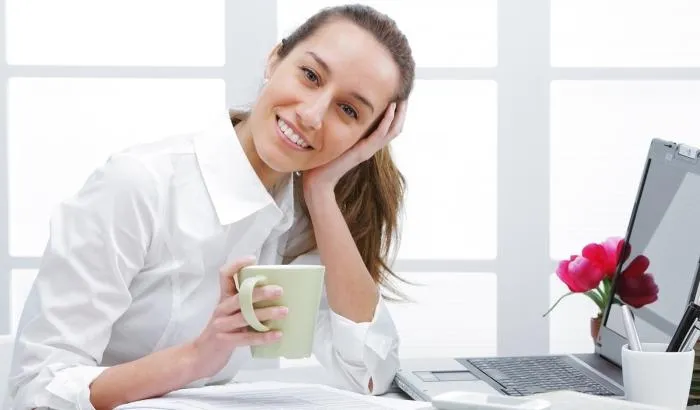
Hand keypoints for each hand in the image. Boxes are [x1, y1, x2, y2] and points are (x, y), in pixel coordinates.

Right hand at [190, 257, 287, 378]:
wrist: (199, 358)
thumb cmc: (222, 333)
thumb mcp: (230, 315)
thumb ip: (245, 306)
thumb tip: (275, 296)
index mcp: (224, 299)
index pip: (225, 275)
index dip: (237, 264)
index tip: (252, 259)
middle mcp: (222, 309)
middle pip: (240, 296)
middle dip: (260, 292)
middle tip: (279, 291)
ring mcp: (222, 325)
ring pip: (245, 317)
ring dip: (267, 313)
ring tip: (284, 311)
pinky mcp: (225, 341)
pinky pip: (247, 338)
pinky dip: (263, 336)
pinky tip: (277, 334)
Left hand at [302, 100, 407, 194]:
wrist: (319, 180)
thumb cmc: (325, 160)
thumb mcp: (338, 139)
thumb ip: (344, 128)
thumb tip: (341, 109)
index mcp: (368, 144)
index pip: (389, 127)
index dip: (397, 113)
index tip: (398, 96)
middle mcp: (372, 147)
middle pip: (396, 128)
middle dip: (402, 111)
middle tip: (406, 95)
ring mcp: (369, 150)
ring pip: (393, 131)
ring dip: (399, 114)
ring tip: (402, 99)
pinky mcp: (363, 152)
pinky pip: (379, 134)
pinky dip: (387, 121)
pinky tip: (390, 108)